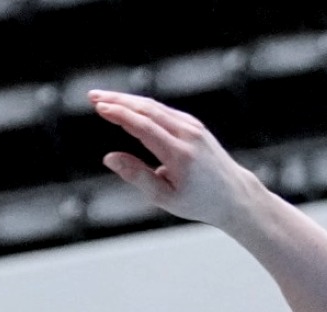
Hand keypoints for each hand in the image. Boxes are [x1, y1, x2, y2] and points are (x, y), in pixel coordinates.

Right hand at [92, 90, 257, 228]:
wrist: (233, 195)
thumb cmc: (198, 201)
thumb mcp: (165, 197)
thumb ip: (137, 176)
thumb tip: (109, 158)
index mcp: (180, 155)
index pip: (144, 126)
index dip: (120, 114)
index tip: (99, 107)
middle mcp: (188, 135)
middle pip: (148, 110)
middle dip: (118, 101)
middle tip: (92, 96)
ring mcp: (193, 127)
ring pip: (155, 107)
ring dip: (127, 100)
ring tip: (102, 99)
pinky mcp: (194, 125)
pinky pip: (163, 111)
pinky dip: (142, 106)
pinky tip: (125, 106)